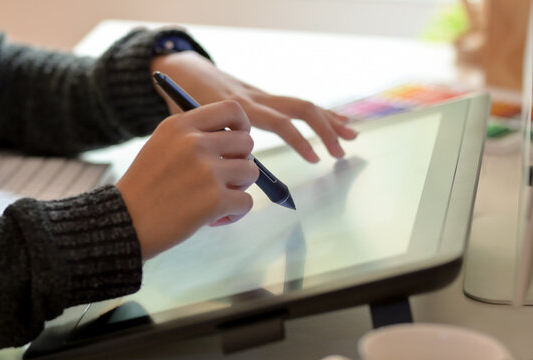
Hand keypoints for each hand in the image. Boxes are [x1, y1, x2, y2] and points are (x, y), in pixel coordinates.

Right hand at [117, 101, 258, 258]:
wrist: (124, 223)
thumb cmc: (145, 188)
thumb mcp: (161, 146)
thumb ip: (195, 136)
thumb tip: (239, 138)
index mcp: (180, 125)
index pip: (231, 109)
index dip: (242, 125)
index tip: (236, 141)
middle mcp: (194, 143)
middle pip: (246, 142)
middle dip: (240, 161)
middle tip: (223, 179)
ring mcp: (206, 171)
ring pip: (251, 171)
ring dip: (239, 187)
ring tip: (217, 199)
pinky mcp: (214, 200)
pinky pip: (246, 201)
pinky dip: (234, 213)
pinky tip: (215, 218)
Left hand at [151, 51, 357, 162]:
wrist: (181, 73)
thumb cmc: (182, 107)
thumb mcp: (192, 128)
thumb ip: (211, 148)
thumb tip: (233, 182)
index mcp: (239, 108)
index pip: (279, 122)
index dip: (299, 141)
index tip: (314, 160)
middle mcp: (255, 99)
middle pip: (299, 108)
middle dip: (324, 130)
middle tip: (340, 153)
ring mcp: (261, 95)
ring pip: (301, 104)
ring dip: (328, 120)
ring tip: (351, 136)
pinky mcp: (262, 96)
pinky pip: (294, 104)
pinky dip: (317, 114)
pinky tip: (336, 122)